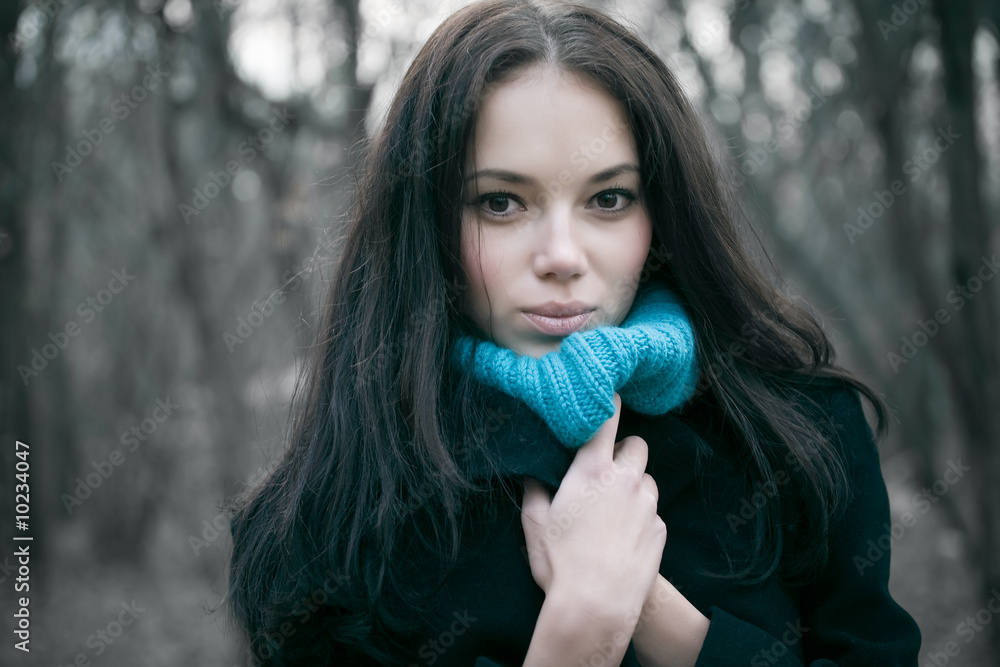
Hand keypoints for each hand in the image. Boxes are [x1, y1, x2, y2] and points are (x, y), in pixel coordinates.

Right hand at [520, 393, 665, 623]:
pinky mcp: (661, 529)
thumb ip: (535, 491)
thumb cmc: (560, 564)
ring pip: (647, 479)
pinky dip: (641, 516)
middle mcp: (625, 480)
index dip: (610, 402)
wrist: (597, 607)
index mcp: (591, 471)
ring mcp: (647, 505)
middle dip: (623, 452)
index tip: (608, 395)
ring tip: (611, 511)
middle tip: (603, 473)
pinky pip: (653, 511)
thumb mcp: (535, 524)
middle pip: (636, 444)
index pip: (607, 420)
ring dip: (633, 485)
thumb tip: (534, 475)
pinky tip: (622, 538)